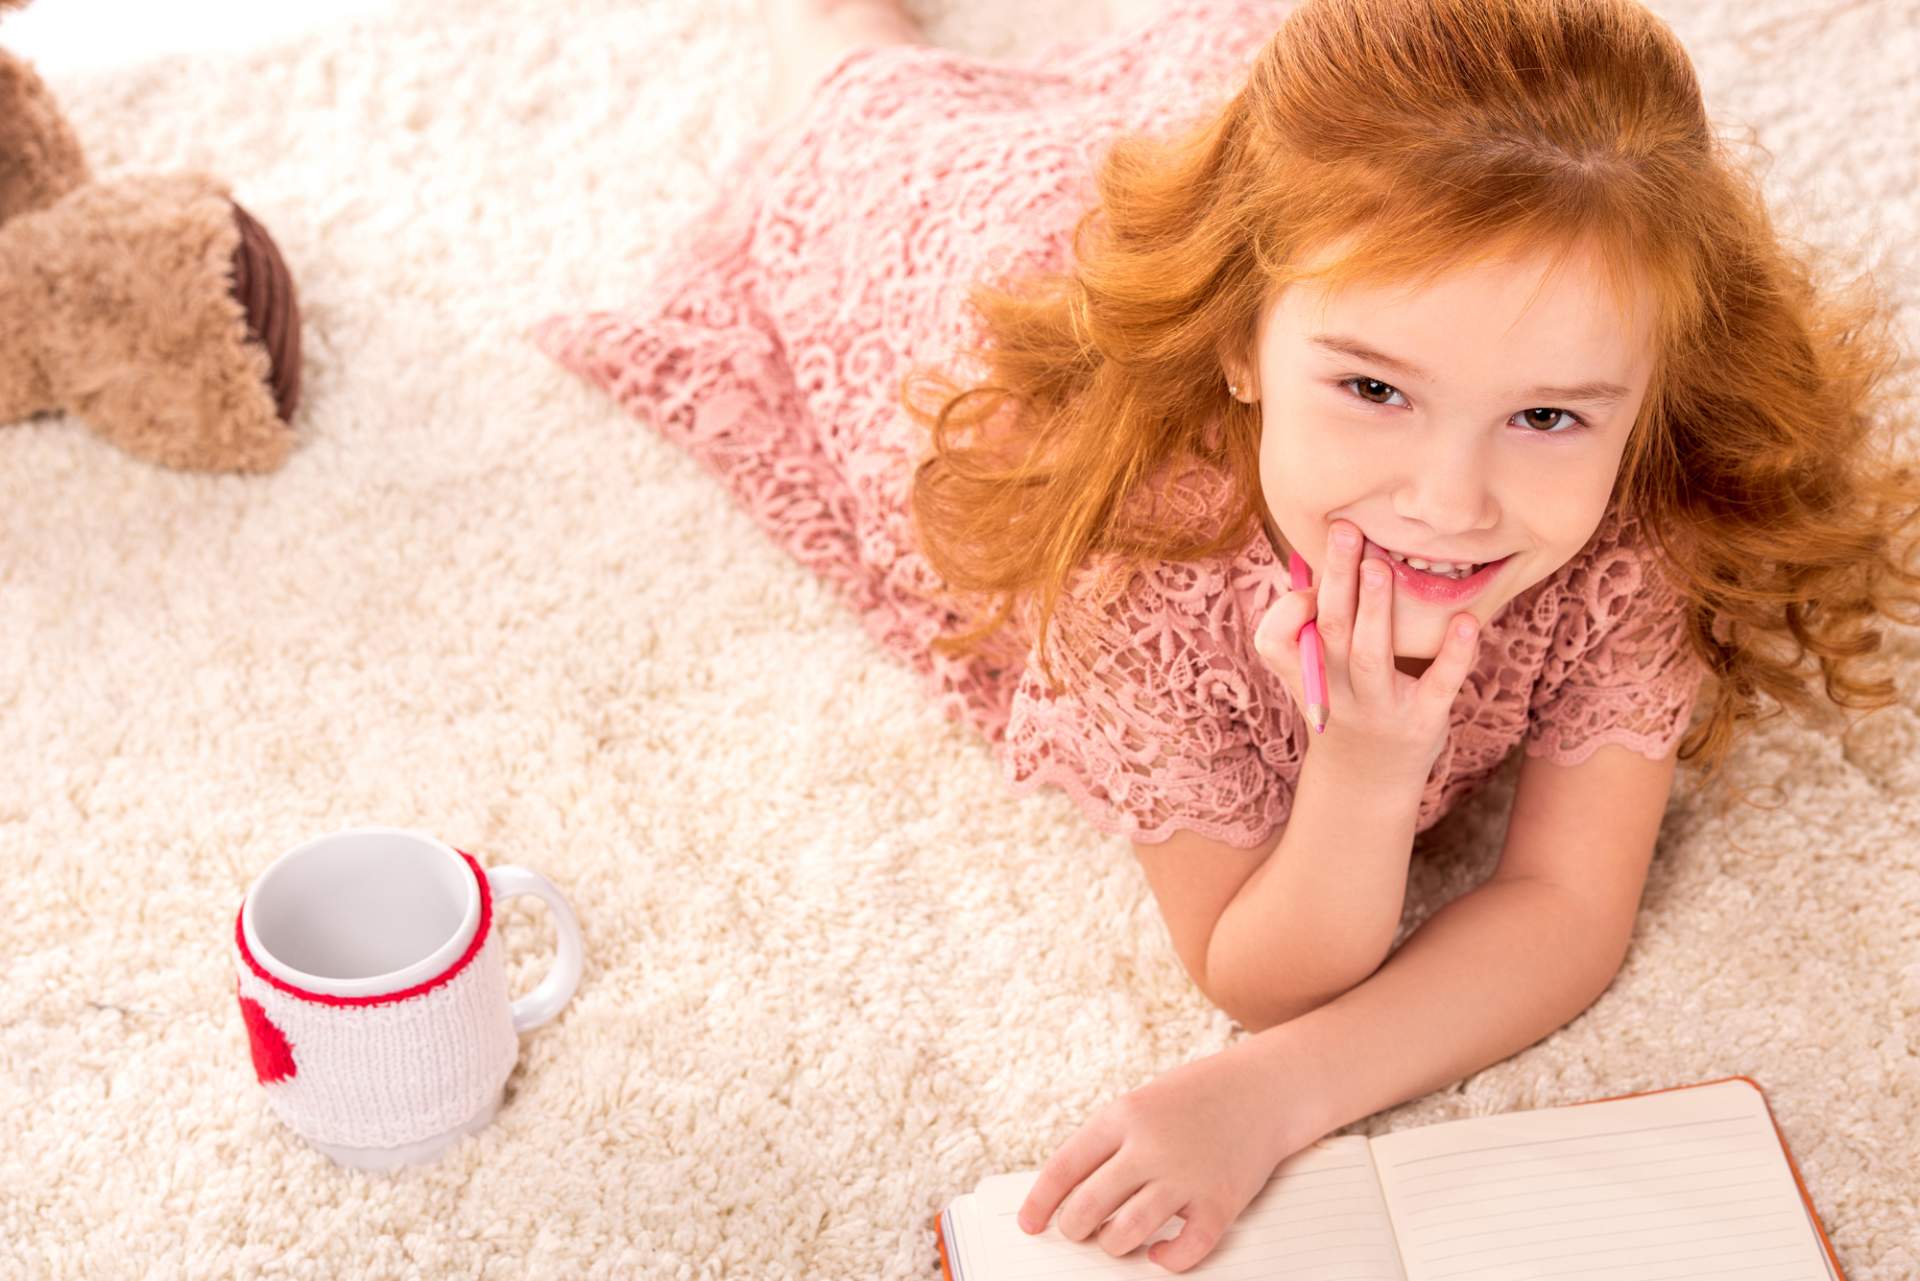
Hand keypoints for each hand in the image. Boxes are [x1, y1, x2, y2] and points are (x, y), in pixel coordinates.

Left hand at [1013, 1038, 1319, 1272]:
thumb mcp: (1141, 1103)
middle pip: (1089, 1206)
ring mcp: (1186, 1176)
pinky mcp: (1221, 1202)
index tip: (1030, 1224)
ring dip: (1113, 1245)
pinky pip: (1184, 1250)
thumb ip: (1109, 1143)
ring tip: (1115, 1241)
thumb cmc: (1197, 1098)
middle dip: (1074, 1229)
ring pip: (1127, 1233)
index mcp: (1123, 1115)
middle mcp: (1150, 1146)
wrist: (1264, 1089)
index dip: (1041, 1202)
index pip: (1064, 1167)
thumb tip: (1069, 1194)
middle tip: (1076, 1233)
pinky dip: (1167, 1261)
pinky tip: (1160, 1253)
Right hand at [1252, 519, 1479, 779]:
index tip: (1307, 584)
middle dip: (1336, 579)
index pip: (1274, 643)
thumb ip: (1316, 624)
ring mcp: (1379, 707)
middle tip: (1346, 530)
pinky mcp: (1422, 720)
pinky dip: (1454, 655)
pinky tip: (1467, 621)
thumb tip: (1330, 557)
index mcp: (1306, 674)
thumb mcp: (1316, 673)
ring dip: (1375, 610)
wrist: (1370, 779)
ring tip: (1381, 565)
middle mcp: (1336, 691)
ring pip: (1370, 656)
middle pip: (1330, 630)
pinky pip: (1437, 685)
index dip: (1286, 612)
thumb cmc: (1346, 703)